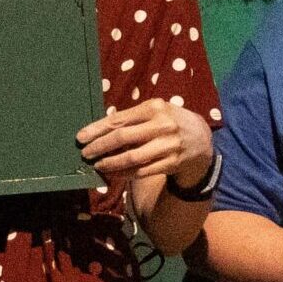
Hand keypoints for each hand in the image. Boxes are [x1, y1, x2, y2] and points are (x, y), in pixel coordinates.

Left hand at [79, 99, 213, 188]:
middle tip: (86, 153)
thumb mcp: (157, 112)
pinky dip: (125, 173)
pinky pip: (142, 171)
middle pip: (123, 138)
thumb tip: (101, 129)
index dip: (97, 130)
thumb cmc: (171, 122)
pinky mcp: (172, 163)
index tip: (81, 138)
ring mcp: (168, 146)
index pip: (119, 120)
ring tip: (98, 165)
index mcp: (155, 108)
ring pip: (132, 158)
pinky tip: (114, 173)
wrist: (202, 140)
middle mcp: (162, 126)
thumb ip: (133, 118)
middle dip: (100, 147)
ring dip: (111, 163)